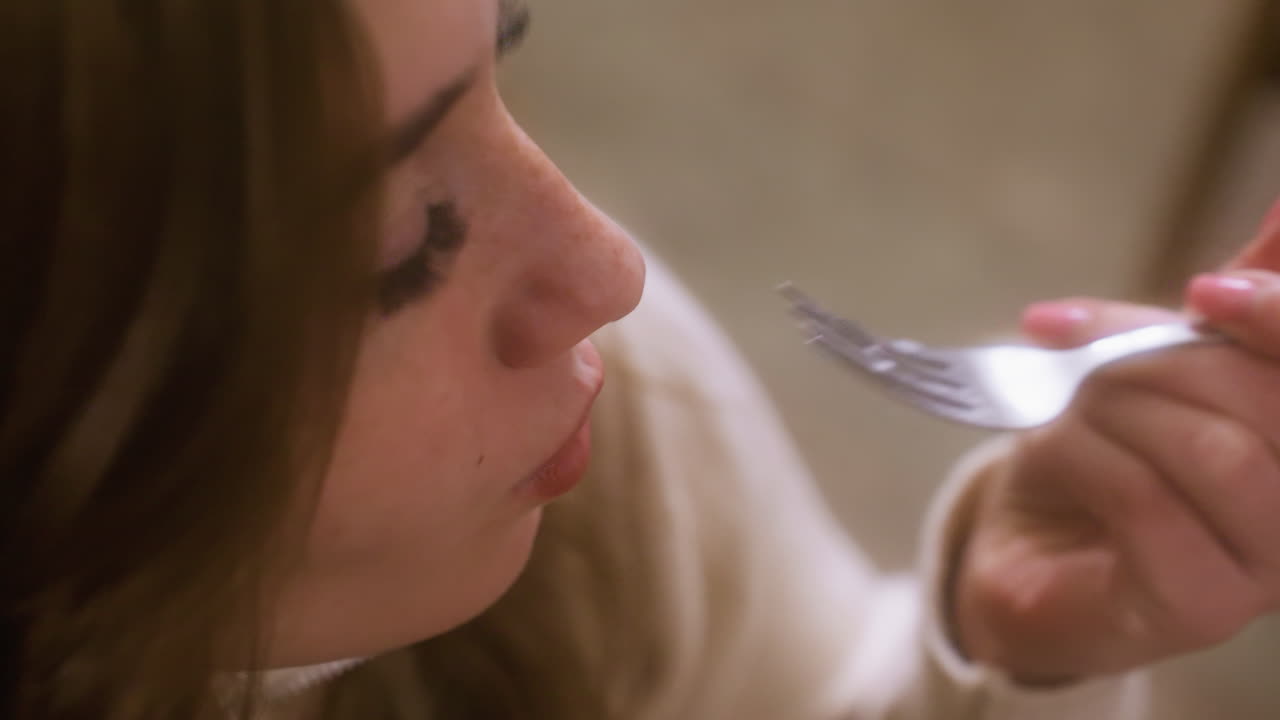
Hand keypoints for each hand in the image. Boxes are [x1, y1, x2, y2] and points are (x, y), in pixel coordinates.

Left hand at [951, 271, 1279, 681]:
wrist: (1021, 559)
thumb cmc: (1102, 459)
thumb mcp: (1159, 366)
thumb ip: (1234, 304)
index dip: (1277, 314)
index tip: (1204, 291)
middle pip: (1269, 403)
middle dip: (1159, 355)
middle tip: (1072, 340)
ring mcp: (1262, 572)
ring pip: (1218, 454)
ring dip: (1119, 405)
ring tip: (1061, 402)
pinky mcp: (1196, 608)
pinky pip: (1149, 504)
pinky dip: (1084, 455)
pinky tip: (1049, 450)